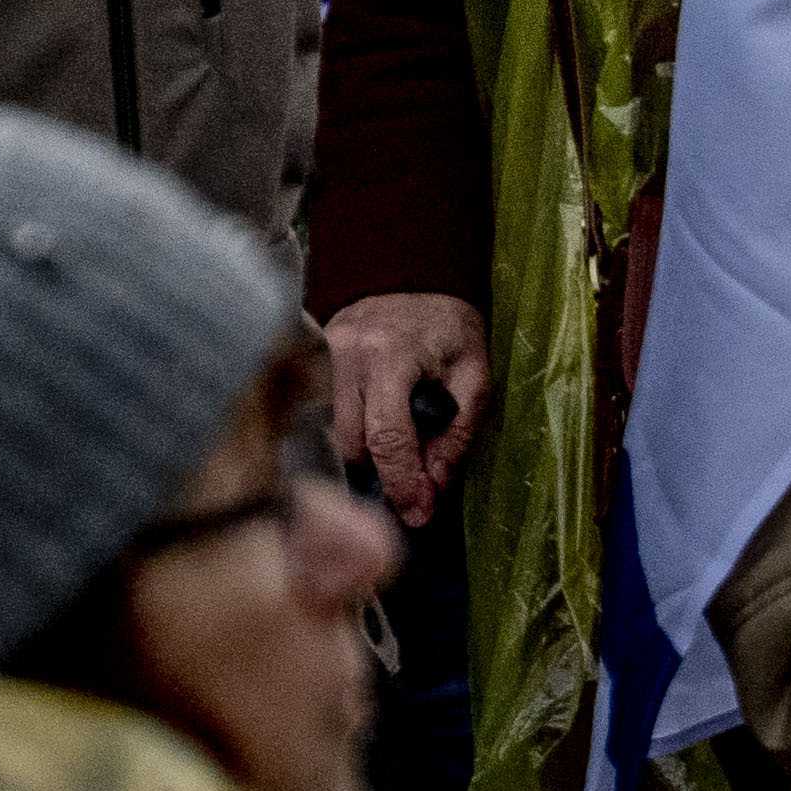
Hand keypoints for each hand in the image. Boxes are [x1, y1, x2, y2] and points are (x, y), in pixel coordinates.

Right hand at [327, 287, 490, 521]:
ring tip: (396, 465)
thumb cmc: (452, 330)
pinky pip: (325, 408)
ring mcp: (323, 350)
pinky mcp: (315, 352)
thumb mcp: (475, 381)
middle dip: (382, 475)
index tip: (417, 515)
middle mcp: (346, 352)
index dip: (401, 483)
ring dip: (364, 455)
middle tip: (412, 496)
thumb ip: (456, 435)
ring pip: (332, 429)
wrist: (418, 274)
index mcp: (390, 355)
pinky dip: (350, 431)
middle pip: (351, 440)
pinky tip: (372, 437)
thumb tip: (433, 487)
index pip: (387, 436)